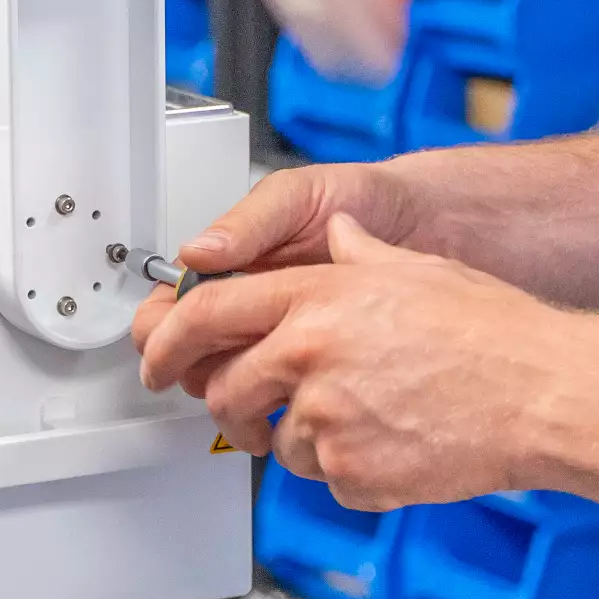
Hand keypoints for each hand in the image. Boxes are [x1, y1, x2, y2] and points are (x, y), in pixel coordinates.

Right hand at [129, 162, 427, 392]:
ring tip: (247, 391)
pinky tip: (285, 400)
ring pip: (226, 381)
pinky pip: (278, 394)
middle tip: (207, 373)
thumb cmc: (367, 200)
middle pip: (188, 352)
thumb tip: (197, 252)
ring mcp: (280, 338)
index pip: (170, 307)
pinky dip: (272, 401)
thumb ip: (248, 222)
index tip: (168, 344)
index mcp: (230, 265)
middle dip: (187, 367)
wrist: (436, 226)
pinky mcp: (315, 365)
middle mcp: (249, 305)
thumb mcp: (300, 196)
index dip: (162, 330)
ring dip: (225, 391)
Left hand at [140, 213, 587, 509]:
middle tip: (246, 415)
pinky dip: (349, 468)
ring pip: (276, 441)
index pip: (207, 313)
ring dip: (303, 438)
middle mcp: (310, 355)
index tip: (155, 358)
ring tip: (367, 418)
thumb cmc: (494, 331)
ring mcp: (327, 418)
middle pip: (224, 389)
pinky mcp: (351, 471)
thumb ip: (357, 253)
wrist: (546, 393)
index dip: (168, 338)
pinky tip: (394, 443)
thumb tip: (334, 236)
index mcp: (316, 299)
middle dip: (228, 407)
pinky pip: (325, 478)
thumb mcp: (415, 268)